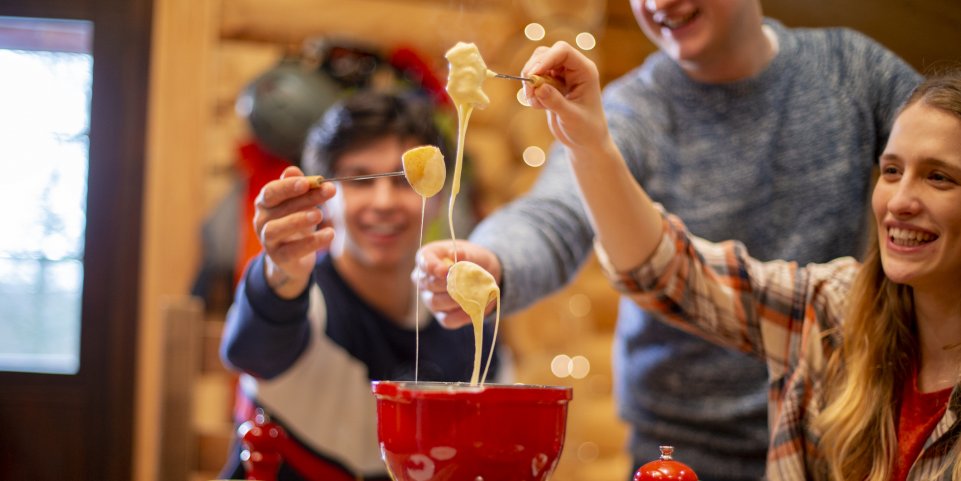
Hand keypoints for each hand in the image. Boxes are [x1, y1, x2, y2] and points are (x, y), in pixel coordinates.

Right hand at [253, 166, 336, 298]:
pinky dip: (312, 242)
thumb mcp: (299, 204)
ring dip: (298, 220)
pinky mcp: (279, 258)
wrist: (291, 258)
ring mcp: (267, 241)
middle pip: (279, 207)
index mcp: (265, 203)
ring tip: (319, 214)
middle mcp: (261, 220)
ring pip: (276, 229)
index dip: (288, 186)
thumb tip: (294, 170)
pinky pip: (293, 250)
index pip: (271, 191)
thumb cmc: (295, 223)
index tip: (309, 182)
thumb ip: (298, 187)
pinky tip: (330, 234)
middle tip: (329, 191)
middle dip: (305, 198)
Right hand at [413, 240, 501, 328]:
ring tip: (472, 294)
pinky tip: (473, 308)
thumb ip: (464, 253)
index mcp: (426, 258)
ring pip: (435, 302)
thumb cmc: (472, 258)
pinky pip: (447, 319)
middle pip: (429, 284)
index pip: (423, 262)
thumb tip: (457, 255)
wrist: (482, 274)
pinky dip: (461, 315)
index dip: (433, 267)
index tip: (446, 270)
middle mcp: (423, 280)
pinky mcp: (441, 315)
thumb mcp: (471, 251)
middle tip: (466, 281)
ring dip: (455, 299)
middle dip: (449, 283)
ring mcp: (430, 299)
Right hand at [521, 41, 612, 157]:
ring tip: (534, 103)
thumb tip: (538, 87)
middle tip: (529, 92)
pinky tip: (539, 106)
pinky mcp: (551, 85)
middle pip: (546, 54)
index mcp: (585, 71)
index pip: (563, 51)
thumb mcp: (572, 117)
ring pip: (537, 65)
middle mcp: (573, 69)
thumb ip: (556, 102)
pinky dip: (531, 92)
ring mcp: (561, 76)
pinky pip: (534, 79)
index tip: (532, 75)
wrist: (586, 142)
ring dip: (530, 82)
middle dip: (533, 70)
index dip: (545, 59)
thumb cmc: (586, 129)